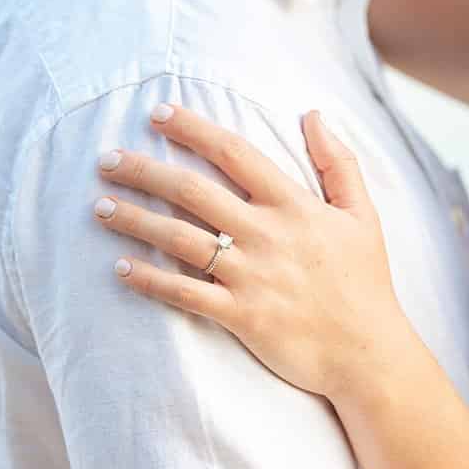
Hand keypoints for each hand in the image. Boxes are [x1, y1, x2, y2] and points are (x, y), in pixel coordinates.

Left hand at [92, 104, 410, 398]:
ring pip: (179, 239)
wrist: (369, 355)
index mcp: (294, 205)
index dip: (192, 130)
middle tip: (105, 159)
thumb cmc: (364, 283)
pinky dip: (149, 280)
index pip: (234, 153)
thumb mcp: (362, 215)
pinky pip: (184, 293)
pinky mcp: (241, 316)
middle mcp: (267, 235)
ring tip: (98, 207)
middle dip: (144, 171)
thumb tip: (314, 114)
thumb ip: (338, 163)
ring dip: (134, 220)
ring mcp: (252, 276)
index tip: (157, 114)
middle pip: (193, 191)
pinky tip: (118, 267)